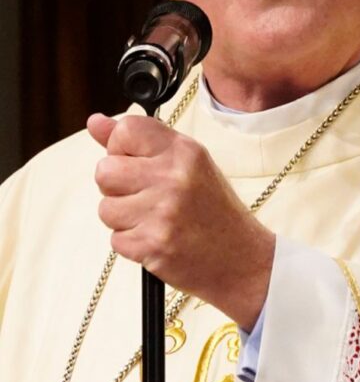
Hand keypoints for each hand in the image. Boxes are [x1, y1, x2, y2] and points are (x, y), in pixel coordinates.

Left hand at [88, 113, 273, 330]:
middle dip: (118, 188)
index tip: (139, 164)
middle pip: (105, 171)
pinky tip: (159, 240)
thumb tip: (95, 122)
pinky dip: (132, 244)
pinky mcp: (152, 244)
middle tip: (149, 198)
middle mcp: (174, 176)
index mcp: (185, 151)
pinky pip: (115, 240)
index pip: (126, 130)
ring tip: (157, 221)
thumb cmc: (213, 210)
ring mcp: (162, 211)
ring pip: (105, 208)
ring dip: (125, 219)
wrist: (242, 259)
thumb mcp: (188, 165)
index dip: (122, 149)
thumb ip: (143, 142)